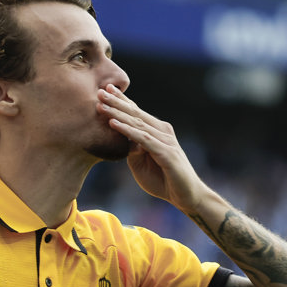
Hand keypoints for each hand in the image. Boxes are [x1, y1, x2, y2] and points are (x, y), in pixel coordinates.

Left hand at [98, 85, 207, 211]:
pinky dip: (127, 130)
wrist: (186, 196)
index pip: (136, 113)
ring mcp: (165, 141)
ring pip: (137, 123)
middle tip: (100, 91)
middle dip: (117, 102)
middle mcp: (162, 131)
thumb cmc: (163, 180)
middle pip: (136, 114)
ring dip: (118, 113)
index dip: (122, 101)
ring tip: (102, 104)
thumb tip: (119, 137)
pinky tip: (113, 124)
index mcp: (156, 131)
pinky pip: (142, 139)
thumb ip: (131, 149)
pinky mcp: (166, 153)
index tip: (105, 89)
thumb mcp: (140, 163)